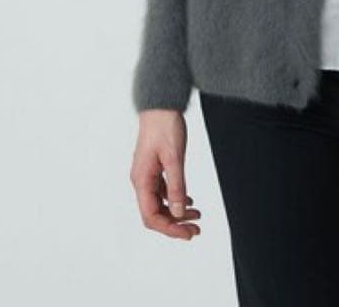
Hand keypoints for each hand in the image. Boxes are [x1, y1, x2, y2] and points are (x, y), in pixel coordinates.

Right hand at [130, 109, 202, 239]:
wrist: (161, 105)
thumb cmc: (165, 126)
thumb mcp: (174, 157)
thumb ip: (176, 186)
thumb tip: (177, 213)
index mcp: (141, 180)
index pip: (151, 216)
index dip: (169, 229)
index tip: (188, 233)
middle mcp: (141, 180)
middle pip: (155, 213)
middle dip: (175, 224)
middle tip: (196, 230)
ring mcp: (147, 174)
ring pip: (159, 203)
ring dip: (176, 213)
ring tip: (197, 216)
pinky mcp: (154, 168)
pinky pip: (162, 191)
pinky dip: (175, 199)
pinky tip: (188, 201)